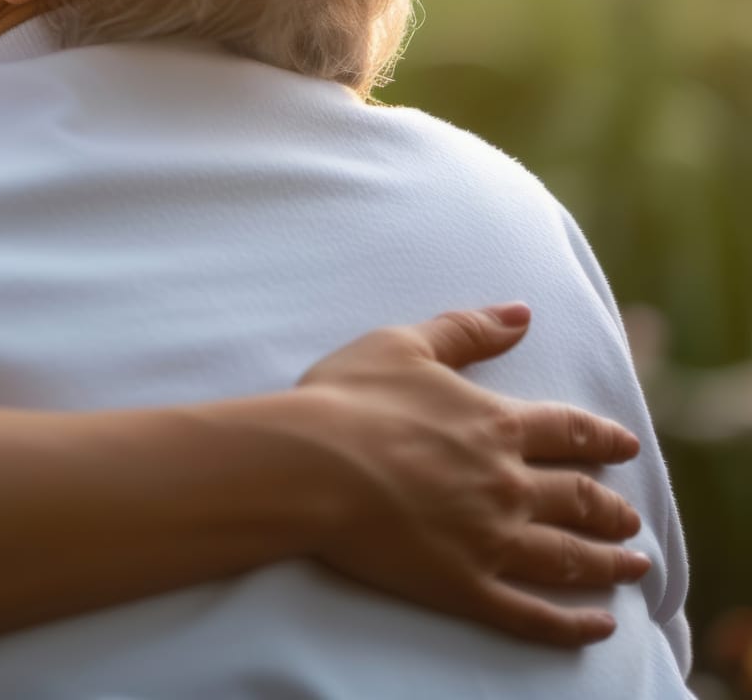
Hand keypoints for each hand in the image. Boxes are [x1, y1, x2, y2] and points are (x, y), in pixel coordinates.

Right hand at [291, 303, 649, 648]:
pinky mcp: (467, 586)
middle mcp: (509, 485)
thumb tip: (521, 314)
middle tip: (631, 518)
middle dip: (613, 508)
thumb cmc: (345, 400)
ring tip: (633, 566)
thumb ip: (466, 329)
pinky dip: (574, 624)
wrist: (307, 464)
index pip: (570, 430)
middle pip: (581, 498)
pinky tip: (601, 626)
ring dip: (610, 563)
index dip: (603, 437)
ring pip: (571, 557)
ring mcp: (492, 540)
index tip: (625, 445)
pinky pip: (534, 614)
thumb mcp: (402, 345)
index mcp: (496, 426)